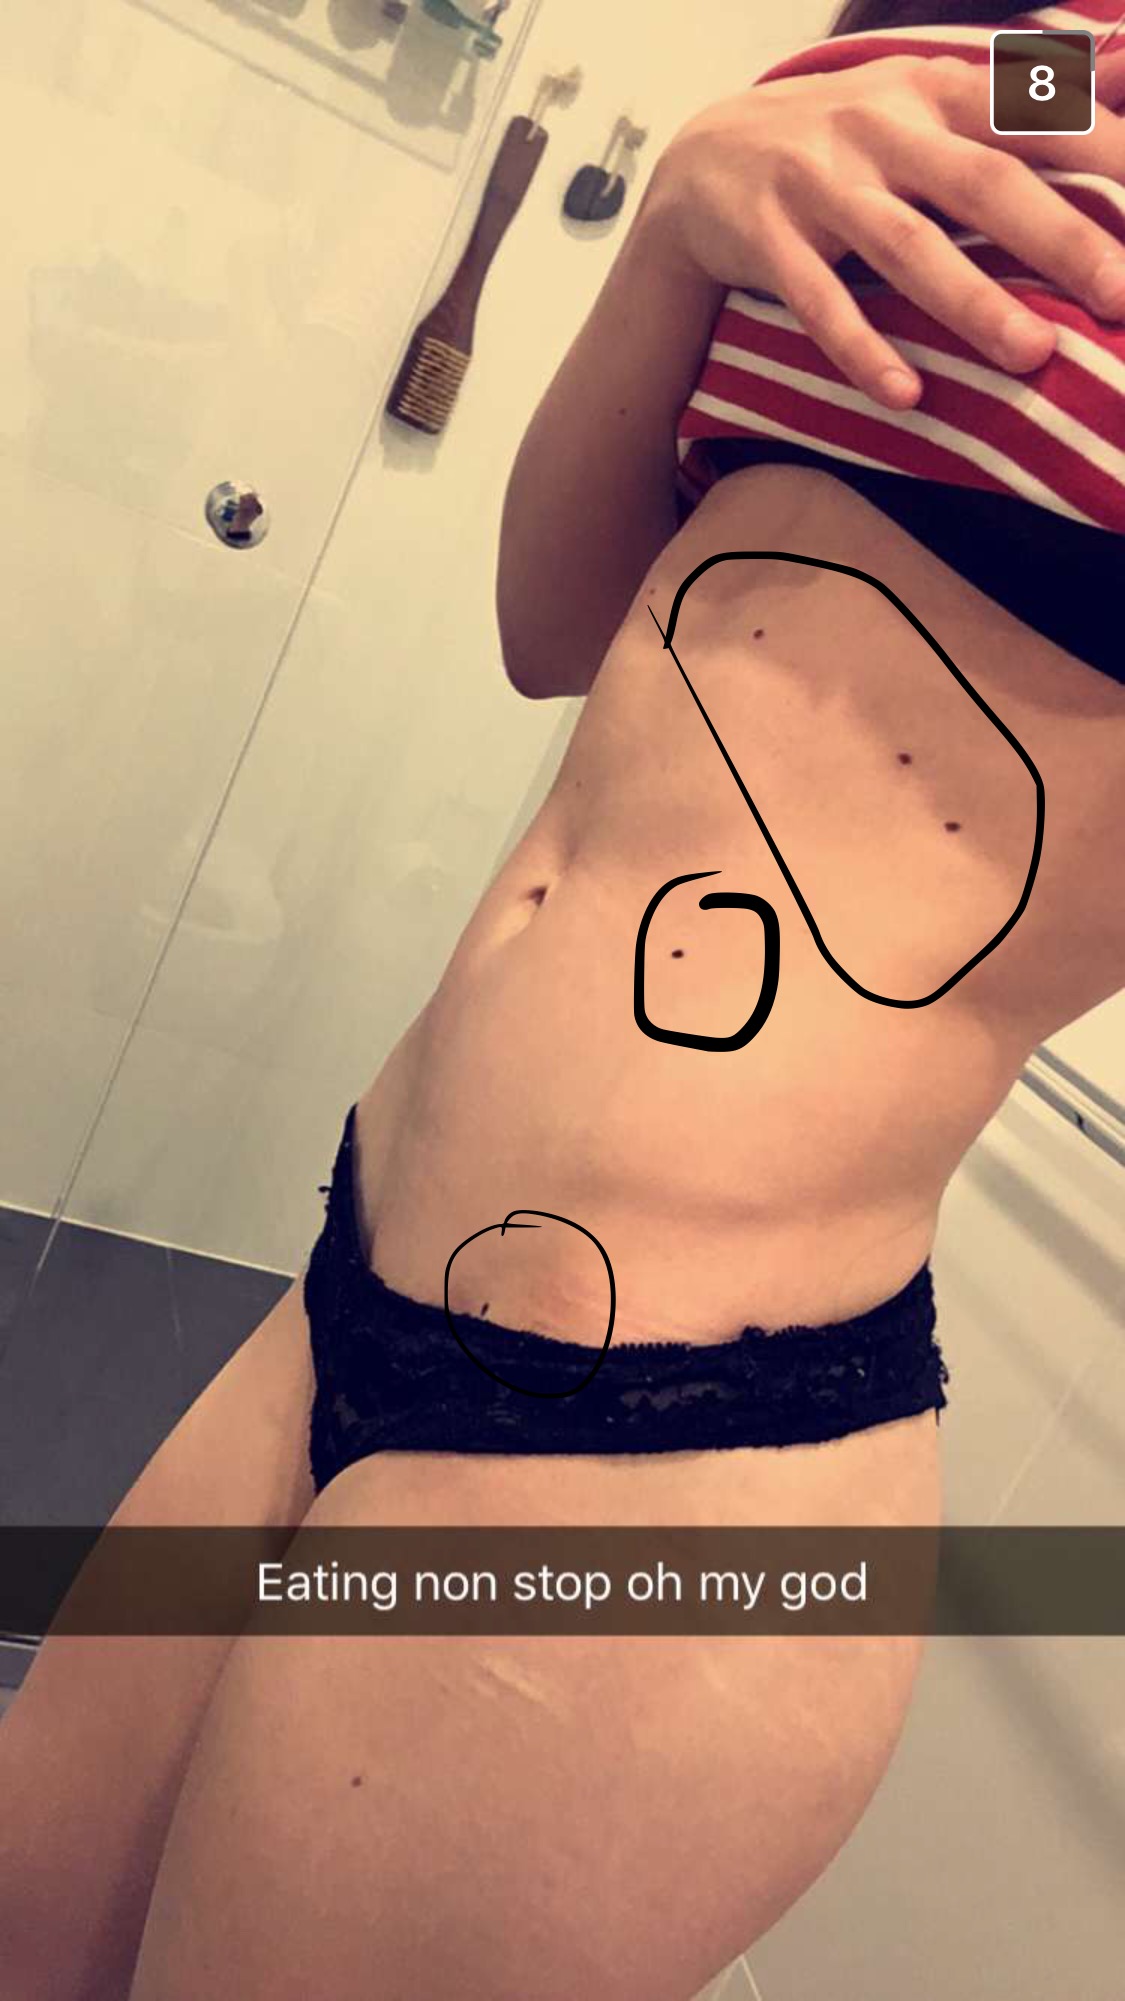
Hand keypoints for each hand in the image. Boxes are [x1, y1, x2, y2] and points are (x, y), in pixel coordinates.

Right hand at [647, 49, 1124, 409]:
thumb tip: (1124, 63)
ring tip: (1034, 355)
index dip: (1105, 153)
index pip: (1034, 118)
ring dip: (973, 303)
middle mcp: (880, 130)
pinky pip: (820, 305)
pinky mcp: (768, 243)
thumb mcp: (923, 98)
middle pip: (984, 184)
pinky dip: (862, 351)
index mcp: (932, 91)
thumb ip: (1013, 99)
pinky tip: (906, 395)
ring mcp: (821, 186)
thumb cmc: (841, 140)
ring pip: (908, 247)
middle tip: (1122, 295)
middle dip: (1061, 241)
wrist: (704, 160)